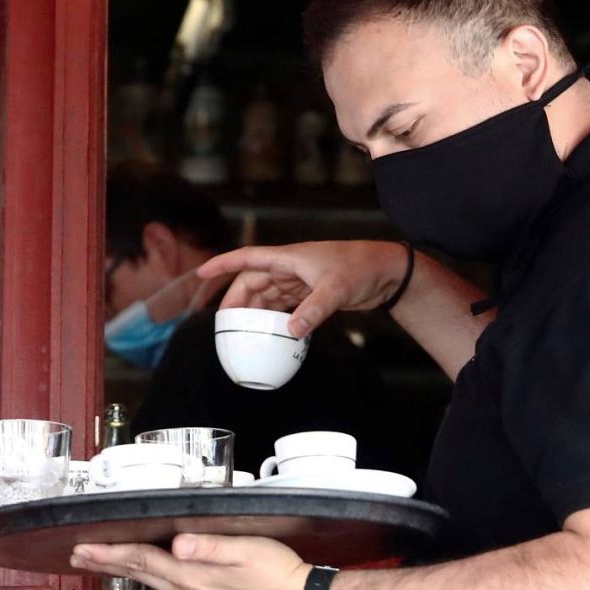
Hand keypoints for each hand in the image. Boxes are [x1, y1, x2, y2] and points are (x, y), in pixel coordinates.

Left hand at [71, 534, 311, 589]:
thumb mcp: (247, 551)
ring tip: (105, 563)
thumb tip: (178, 543)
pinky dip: (153, 579)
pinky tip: (154, 575)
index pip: (141, 560)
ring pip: (154, 584)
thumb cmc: (279, 575)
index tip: (83, 548)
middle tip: (79, 556)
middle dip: (107, 563)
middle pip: (140, 574)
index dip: (110, 552)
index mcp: (194, 576)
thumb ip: (210, 546)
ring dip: (126, 571)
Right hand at [198, 241, 408, 337]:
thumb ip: (313, 310)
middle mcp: (290, 267)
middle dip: (236, 300)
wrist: (388, 271)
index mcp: (289, 258)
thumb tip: (291, 330)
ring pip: (267, 295)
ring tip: (243, 331)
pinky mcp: (310, 293)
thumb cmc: (362, 268)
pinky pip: (283, 305)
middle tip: (225, 323)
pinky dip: (274, 317)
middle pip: (253, 282)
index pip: (248, 258)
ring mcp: (300, 281)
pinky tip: (270, 332)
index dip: (223, 264)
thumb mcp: (336, 289)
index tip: (201, 273)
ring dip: (254, 311)